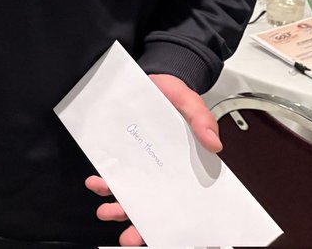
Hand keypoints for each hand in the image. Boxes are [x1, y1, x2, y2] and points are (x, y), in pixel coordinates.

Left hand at [84, 74, 220, 245]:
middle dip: (140, 225)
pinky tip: (96, 181)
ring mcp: (141, 164)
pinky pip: (114, 173)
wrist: (151, 79)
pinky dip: (105, 181)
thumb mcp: (191, 103)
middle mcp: (161, 170)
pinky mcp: (124, 154)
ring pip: (131, 194)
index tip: (163, 235)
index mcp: (184, 166)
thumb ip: (202, 120)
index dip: (174, 221)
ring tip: (106, 212)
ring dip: (118, 207)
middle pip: (153, 205)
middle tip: (129, 237)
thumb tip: (214, 144)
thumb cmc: (175, 95)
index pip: (182, 201)